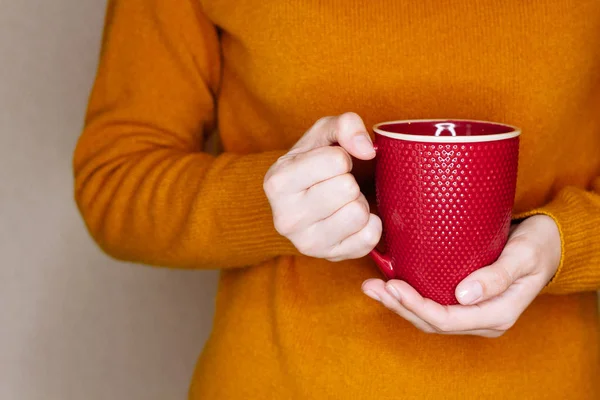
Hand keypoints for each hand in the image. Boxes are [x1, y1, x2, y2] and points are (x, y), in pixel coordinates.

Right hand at [264, 112, 381, 260]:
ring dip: (358, 203)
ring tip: (343, 202)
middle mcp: (285, 218)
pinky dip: (370, 224)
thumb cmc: (316, 164)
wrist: (307, 201)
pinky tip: (353, 220)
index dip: (342, 157)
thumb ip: (345, 125)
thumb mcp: (324, 134)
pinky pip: (370, 237)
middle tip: (338, 185)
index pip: (336, 161)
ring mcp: (306, 243)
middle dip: (350, 181)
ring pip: (358, 213)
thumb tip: (366, 149)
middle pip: (347, 188)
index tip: (330, 165)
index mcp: (277, 182)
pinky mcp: (330, 258)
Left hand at [362, 215, 560, 336]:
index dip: (417, 306)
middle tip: (372, 288)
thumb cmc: (537, 246)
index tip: (393, 286)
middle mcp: (482, 319)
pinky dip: (409, 297)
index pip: (448, 320)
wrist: (548, 243)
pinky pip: (433, 304)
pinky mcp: (465, 300)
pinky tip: (390, 284)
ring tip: (372, 288)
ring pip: (429, 317)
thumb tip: (464, 296)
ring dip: (399, 304)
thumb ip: (498, 276)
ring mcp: (473, 312)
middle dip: (400, 306)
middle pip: (432, 323)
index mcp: (498, 314)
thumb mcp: (523, 256)